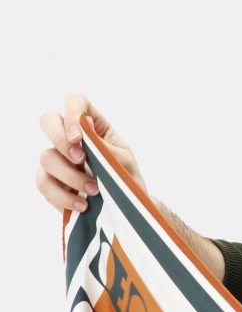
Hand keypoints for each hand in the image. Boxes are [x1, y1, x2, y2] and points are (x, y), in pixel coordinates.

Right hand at [37, 93, 147, 212]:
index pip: (75, 102)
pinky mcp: (50, 181)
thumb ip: (103, 144)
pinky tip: (82, 205)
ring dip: (70, 175)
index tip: (78, 138)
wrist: (125, 209)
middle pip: (47, 120)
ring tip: (94, 190)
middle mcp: (68, 138)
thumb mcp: (123, 160)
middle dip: (59, 139)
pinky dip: (63, 196)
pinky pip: (44, 183)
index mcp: (91, 125)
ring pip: (46, 157)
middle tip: (80, 159)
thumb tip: (83, 125)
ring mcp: (57, 159)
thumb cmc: (126, 178)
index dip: (72, 113)